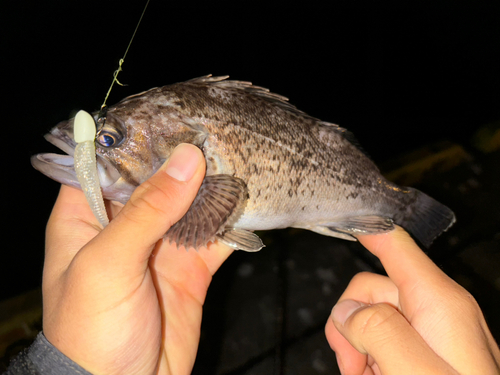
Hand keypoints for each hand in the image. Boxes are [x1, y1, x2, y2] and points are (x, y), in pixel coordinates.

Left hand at [42, 143, 232, 374]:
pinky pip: (216, 235)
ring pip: (192, 203)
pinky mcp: (191, 266)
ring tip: (243, 157)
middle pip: (158, 178)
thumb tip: (187, 159)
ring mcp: (161, 244)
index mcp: (87, 214)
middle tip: (219, 131)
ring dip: (214, 186)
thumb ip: (149, 211)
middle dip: (186, 158)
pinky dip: (234, 221)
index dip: (136, 136)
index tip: (173, 114)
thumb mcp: (109, 263)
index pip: (107, 160)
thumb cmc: (91, 329)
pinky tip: (252, 200)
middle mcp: (125, 224)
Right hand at [325, 226, 499, 374]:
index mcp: (439, 302)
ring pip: (371, 315)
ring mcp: (431, 330)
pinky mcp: (426, 349)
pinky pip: (383, 337)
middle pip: (371, 287)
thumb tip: (349, 312)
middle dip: (350, 323)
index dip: (364, 228)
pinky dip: (370, 357)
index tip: (339, 219)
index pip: (395, 244)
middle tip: (352, 365)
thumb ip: (379, 331)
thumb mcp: (415, 373)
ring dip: (358, 345)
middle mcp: (436, 308)